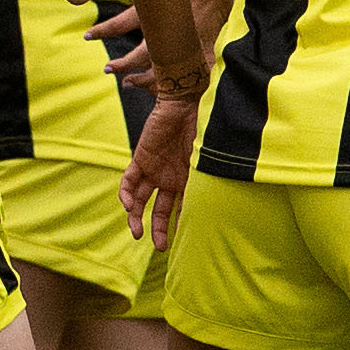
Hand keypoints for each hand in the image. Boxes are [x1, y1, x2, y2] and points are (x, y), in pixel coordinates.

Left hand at [91, 0, 236, 80]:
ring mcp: (185, 42)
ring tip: (127, 82)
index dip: (103, 31)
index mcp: (156, 8)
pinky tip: (158, 86)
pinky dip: (169, 81)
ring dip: (142, 78)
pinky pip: (182, 72)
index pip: (121, 24)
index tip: (89, 36)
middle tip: (108, 68)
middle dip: (121, 64)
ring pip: (160, 69)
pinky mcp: (201, 50)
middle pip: (140, 55)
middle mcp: (168, 28)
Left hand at [120, 90, 196, 246]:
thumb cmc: (204, 128)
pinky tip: (127, 206)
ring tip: (137, 233)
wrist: (187, 103)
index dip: (180, 225)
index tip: (181, 243)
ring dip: (136, 217)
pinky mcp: (140, 158)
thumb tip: (224, 208)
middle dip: (159, 229)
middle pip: (160, 209)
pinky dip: (125, 194)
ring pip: (140, 199)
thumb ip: (210, 180)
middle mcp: (170, 177)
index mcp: (188, 180)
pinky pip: (128, 181)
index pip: (182, 208)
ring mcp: (154, 169)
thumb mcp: (209, 160)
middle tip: (159, 246)